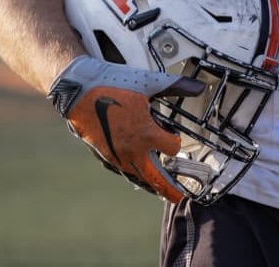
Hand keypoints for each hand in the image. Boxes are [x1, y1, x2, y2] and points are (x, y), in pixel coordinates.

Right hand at [46, 55, 205, 202]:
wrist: (77, 90)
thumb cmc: (112, 84)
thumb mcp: (150, 82)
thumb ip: (177, 86)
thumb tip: (200, 87)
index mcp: (145, 133)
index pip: (172, 148)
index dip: (176, 141)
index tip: (175, 135)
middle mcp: (131, 149)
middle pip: (155, 177)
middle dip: (168, 189)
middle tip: (178, 197)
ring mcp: (115, 154)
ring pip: (137, 177)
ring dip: (151, 184)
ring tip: (160, 191)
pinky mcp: (103, 154)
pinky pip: (121, 171)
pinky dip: (133, 176)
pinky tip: (136, 177)